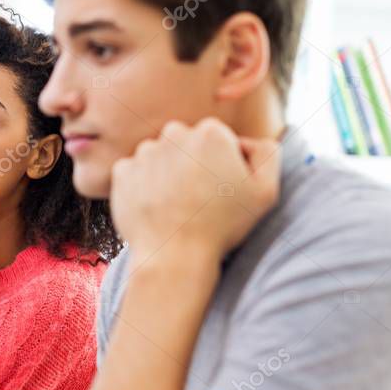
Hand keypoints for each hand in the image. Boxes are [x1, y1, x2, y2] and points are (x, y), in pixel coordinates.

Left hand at [110, 118, 280, 263]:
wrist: (174, 256)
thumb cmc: (223, 225)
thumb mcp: (265, 191)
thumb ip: (267, 153)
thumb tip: (247, 142)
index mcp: (211, 133)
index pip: (217, 138)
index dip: (222, 163)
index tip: (222, 188)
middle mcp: (174, 134)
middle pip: (186, 144)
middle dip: (193, 164)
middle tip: (199, 198)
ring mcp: (145, 153)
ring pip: (160, 157)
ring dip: (167, 174)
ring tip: (176, 206)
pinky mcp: (123, 172)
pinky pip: (135, 172)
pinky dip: (143, 186)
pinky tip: (155, 207)